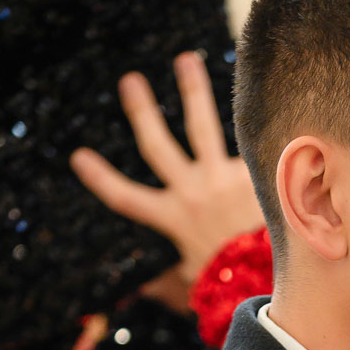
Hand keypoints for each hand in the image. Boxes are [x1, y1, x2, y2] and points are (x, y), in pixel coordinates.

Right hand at [69, 51, 262, 296]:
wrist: (270, 273)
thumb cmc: (231, 283)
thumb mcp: (190, 283)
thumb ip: (166, 280)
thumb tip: (138, 290)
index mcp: (172, 220)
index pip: (126, 198)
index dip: (100, 178)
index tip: (79, 156)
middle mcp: (191, 192)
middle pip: (158, 145)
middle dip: (141, 111)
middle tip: (130, 81)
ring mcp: (221, 178)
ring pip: (201, 126)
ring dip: (192, 90)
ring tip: (186, 59)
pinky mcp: (251, 172)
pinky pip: (252, 145)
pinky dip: (262, 128)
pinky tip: (269, 100)